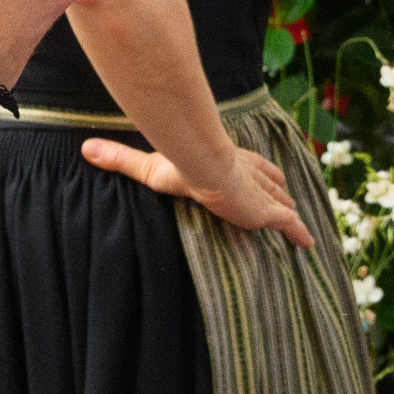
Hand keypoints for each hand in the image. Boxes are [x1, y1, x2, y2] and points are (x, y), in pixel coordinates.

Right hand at [81, 136, 316, 246]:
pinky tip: (309, 245)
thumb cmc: (180, 165)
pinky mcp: (269, 212)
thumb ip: (121, 160)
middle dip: (277, 190)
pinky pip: (290, 225)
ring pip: (282, 202)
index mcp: (231, 162)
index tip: (266, 176)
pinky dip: (299, 234)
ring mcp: (262, 194)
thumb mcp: (148, 166)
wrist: (203, 167)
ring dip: (287, 209)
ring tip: (295, 221)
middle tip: (284, 200)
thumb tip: (84, 149)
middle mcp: (252, 176)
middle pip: (271, 183)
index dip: (260, 171)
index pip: (252, 165)